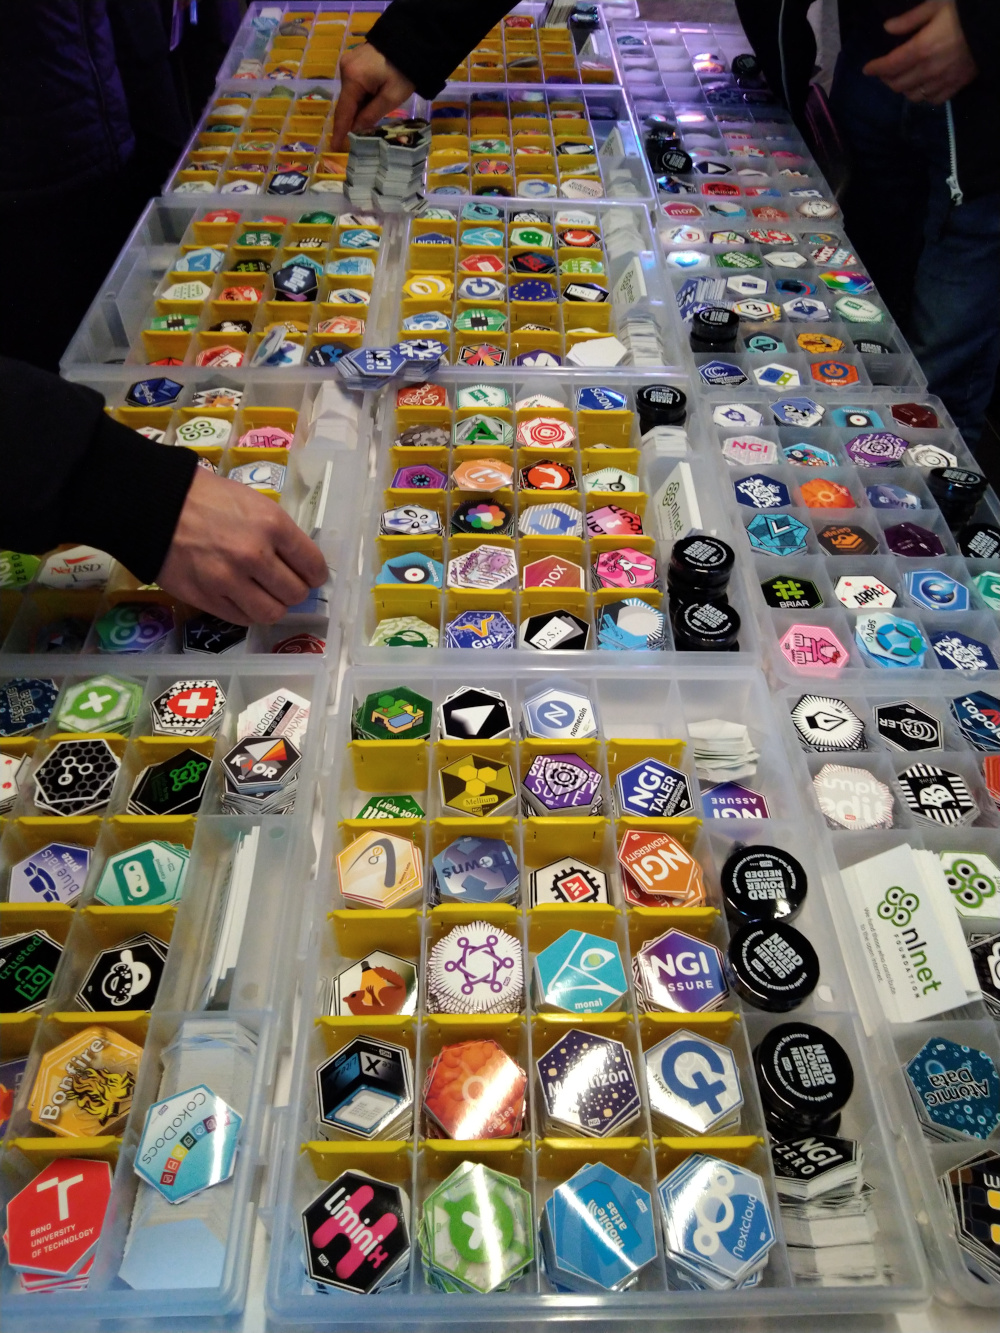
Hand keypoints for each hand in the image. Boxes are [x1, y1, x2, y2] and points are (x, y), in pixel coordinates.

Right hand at [156, 468, 327, 624]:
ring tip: (264, 595)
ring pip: (272, 613)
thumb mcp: (255, 502)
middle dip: (294, 590)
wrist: (156, 506)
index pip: (313, 565)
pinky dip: (247, 612)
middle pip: (296, 593)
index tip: (309, 575)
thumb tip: (300, 562)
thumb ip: (279, 533)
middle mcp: (254, 555)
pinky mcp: (207, 599)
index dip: (315, 574)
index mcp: (272, 525)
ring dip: (273, 606)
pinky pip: (243, 619)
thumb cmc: (208, 498)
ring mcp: (229, 580)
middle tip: (284, 584)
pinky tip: (242, 597)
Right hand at [330, 42, 415, 149]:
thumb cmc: (404, 71)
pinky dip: (361, 99)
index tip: (335, 148)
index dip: (340, 131)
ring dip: (358, 110)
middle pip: (346, 104)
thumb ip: (371, 115)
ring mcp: (348, 63)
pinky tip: (370, 107)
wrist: (411, 41)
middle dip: (351, 122)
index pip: (344, 111)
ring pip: (351, 96)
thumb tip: (355, 132)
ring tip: (367, 124)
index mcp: (353, 78)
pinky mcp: (354, 62)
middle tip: (355, 142)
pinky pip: (355, 86)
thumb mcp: (391, 97)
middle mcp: (345, 69)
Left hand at [863, 0, 977, 102]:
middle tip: (884, 72)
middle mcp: (929, 70)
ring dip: (903, 89)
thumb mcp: (936, 4)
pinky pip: (933, 100)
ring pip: (913, 96)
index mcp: (921, 48)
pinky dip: (923, 97)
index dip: (875, 69)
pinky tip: (921, 88)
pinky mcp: (957, 85)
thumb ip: (909, 19)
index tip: (867, 69)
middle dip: (886, 79)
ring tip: (901, 80)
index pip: (889, 66)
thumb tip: (888, 28)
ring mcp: (943, 80)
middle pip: (898, 84)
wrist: (995, 23)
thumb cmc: (964, 9)